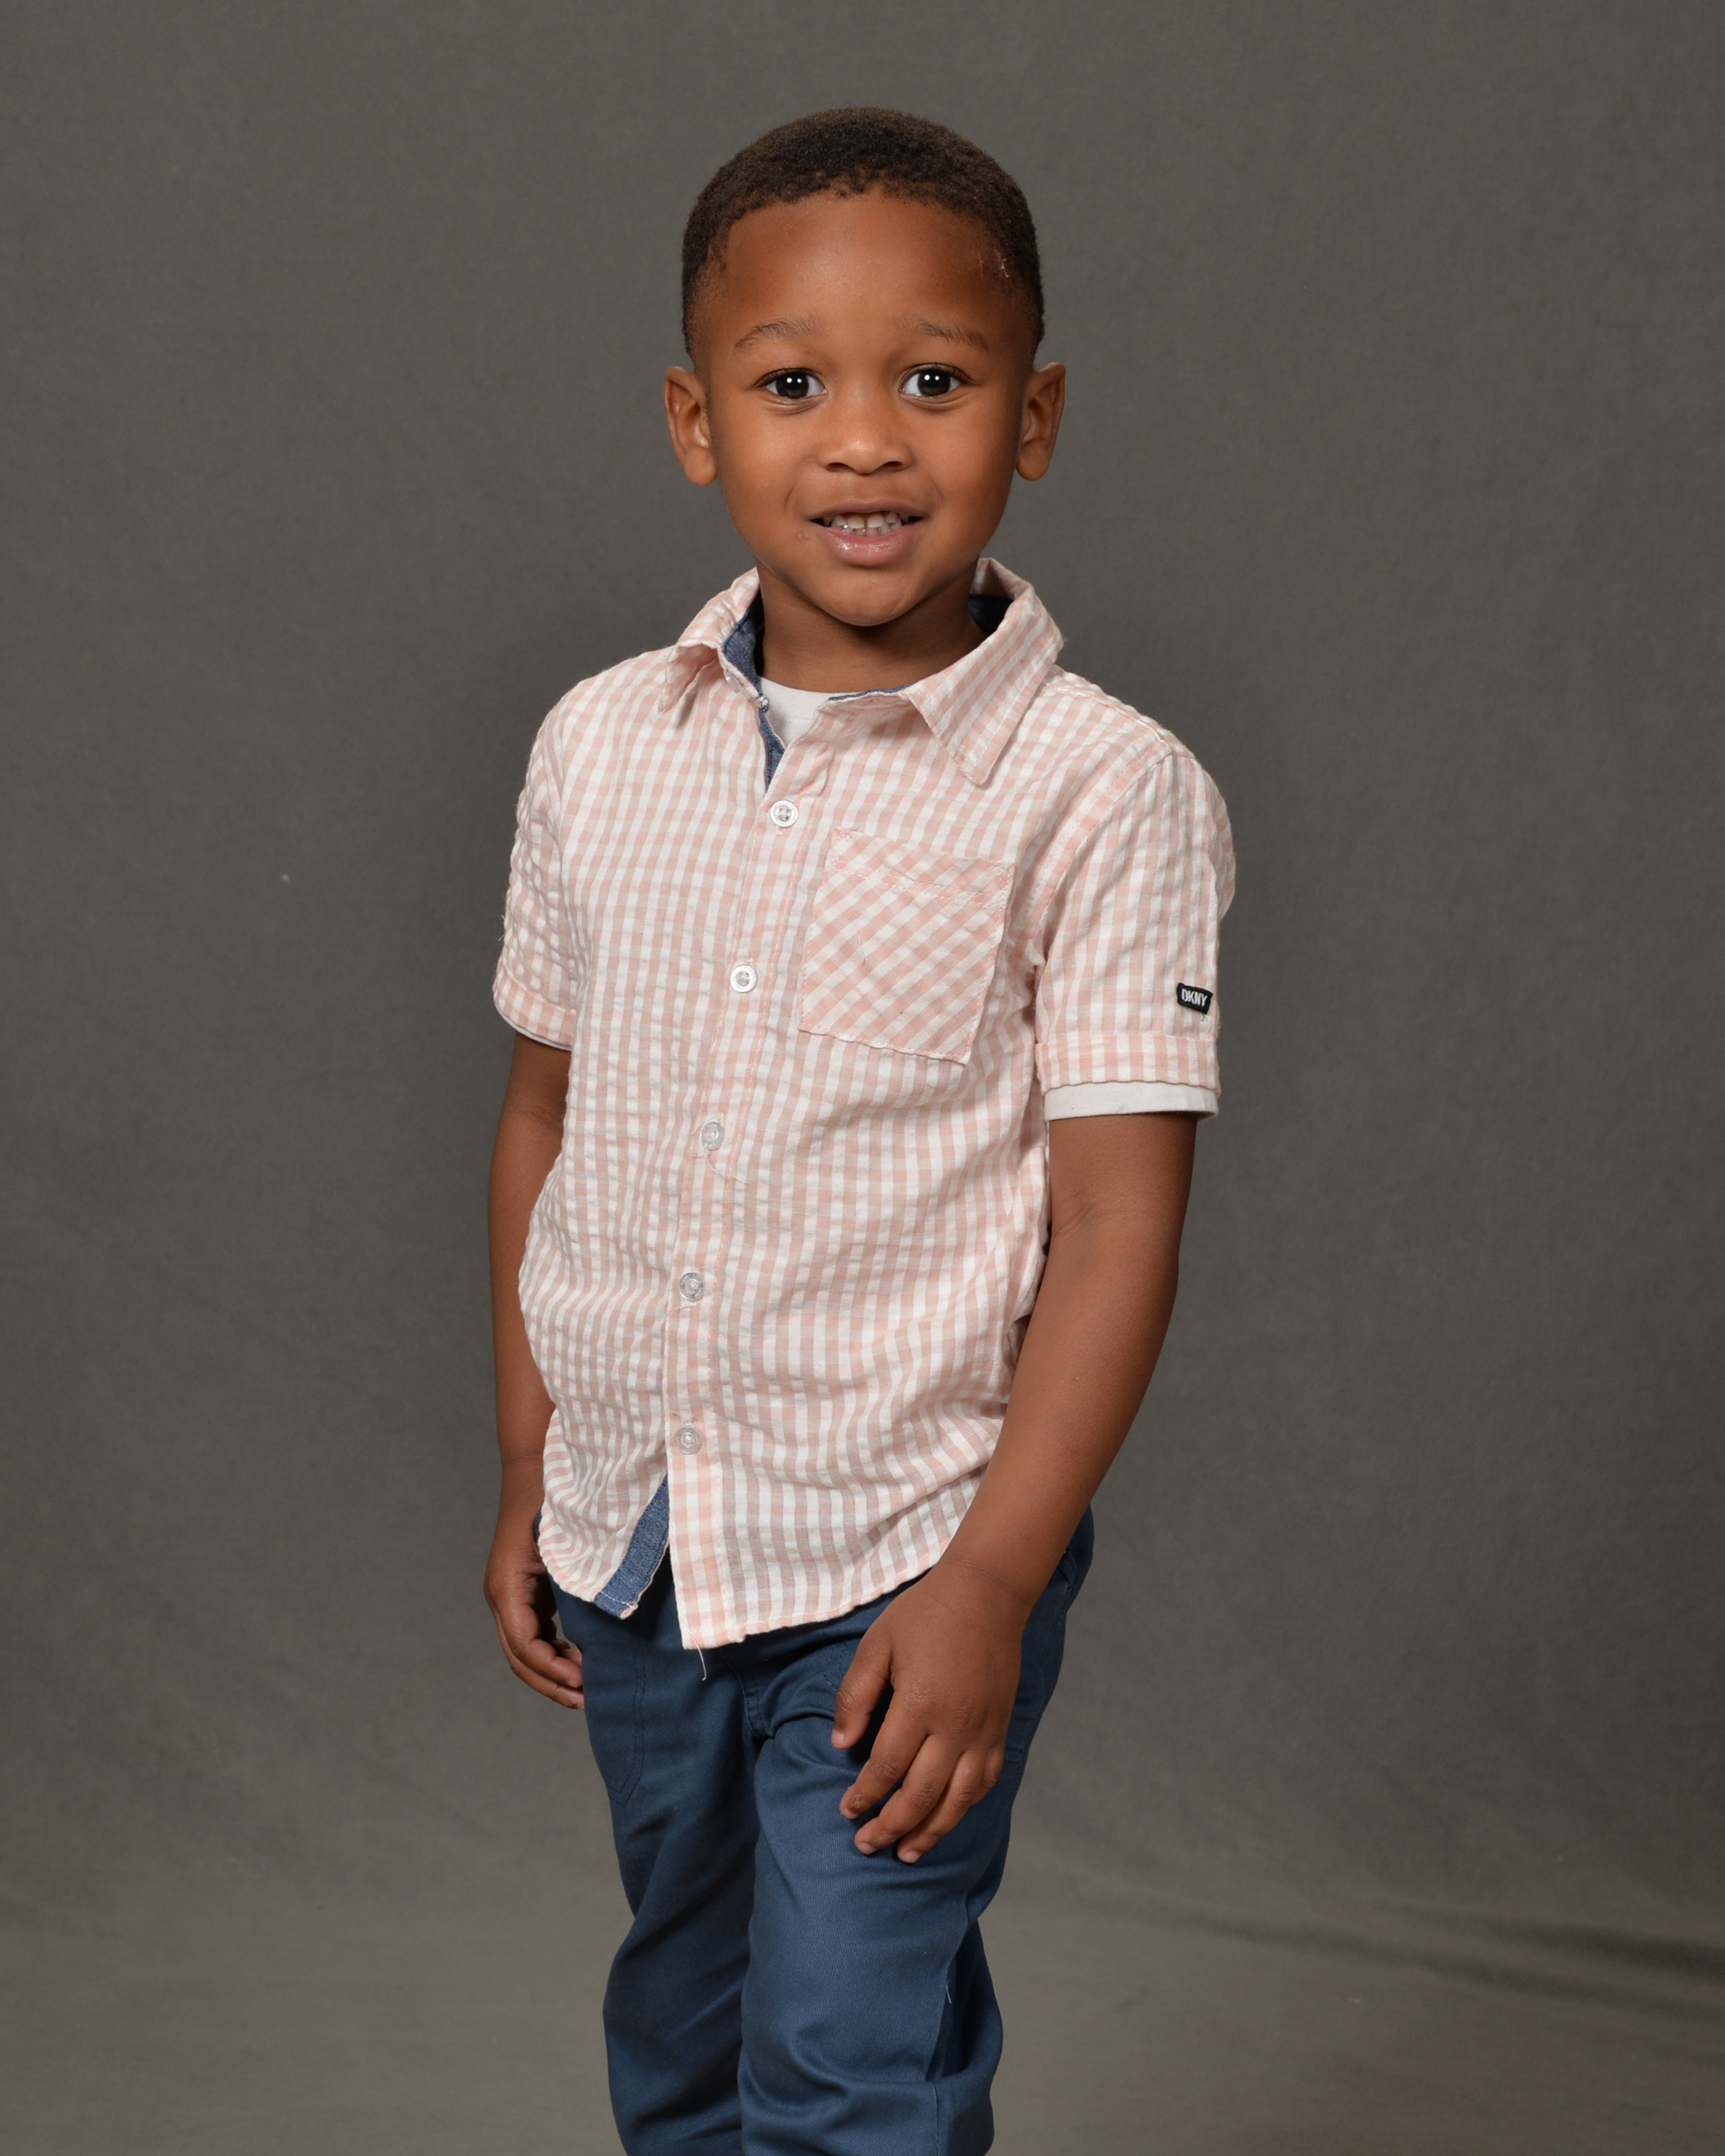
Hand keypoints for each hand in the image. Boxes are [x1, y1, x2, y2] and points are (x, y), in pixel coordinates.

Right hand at [483, 1502, 584, 1706]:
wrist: (537, 1467)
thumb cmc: (556, 1499)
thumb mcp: (568, 1543)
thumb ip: (578, 1584)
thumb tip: (600, 1633)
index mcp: (507, 1585)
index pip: (524, 1644)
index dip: (552, 1669)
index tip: (584, 1681)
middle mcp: (501, 1594)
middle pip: (519, 1657)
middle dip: (551, 1683)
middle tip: (586, 1701)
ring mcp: (509, 1594)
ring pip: (523, 1649)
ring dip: (551, 1673)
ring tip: (585, 1691)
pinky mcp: (523, 1591)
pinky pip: (533, 1632)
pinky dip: (552, 1652)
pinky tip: (580, 1661)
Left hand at [830, 1562, 1030, 1861]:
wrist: (987, 1592)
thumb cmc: (926, 1613)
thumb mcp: (876, 1644)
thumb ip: (856, 1696)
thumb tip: (840, 1745)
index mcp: (919, 1704)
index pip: (886, 1767)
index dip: (864, 1795)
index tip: (847, 1810)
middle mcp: (954, 1726)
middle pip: (921, 1794)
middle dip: (891, 1826)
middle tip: (867, 1844)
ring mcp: (983, 1731)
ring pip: (958, 1800)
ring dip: (930, 1832)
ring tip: (906, 1853)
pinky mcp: (1000, 1728)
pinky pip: (985, 1781)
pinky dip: (965, 1807)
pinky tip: (947, 1817)